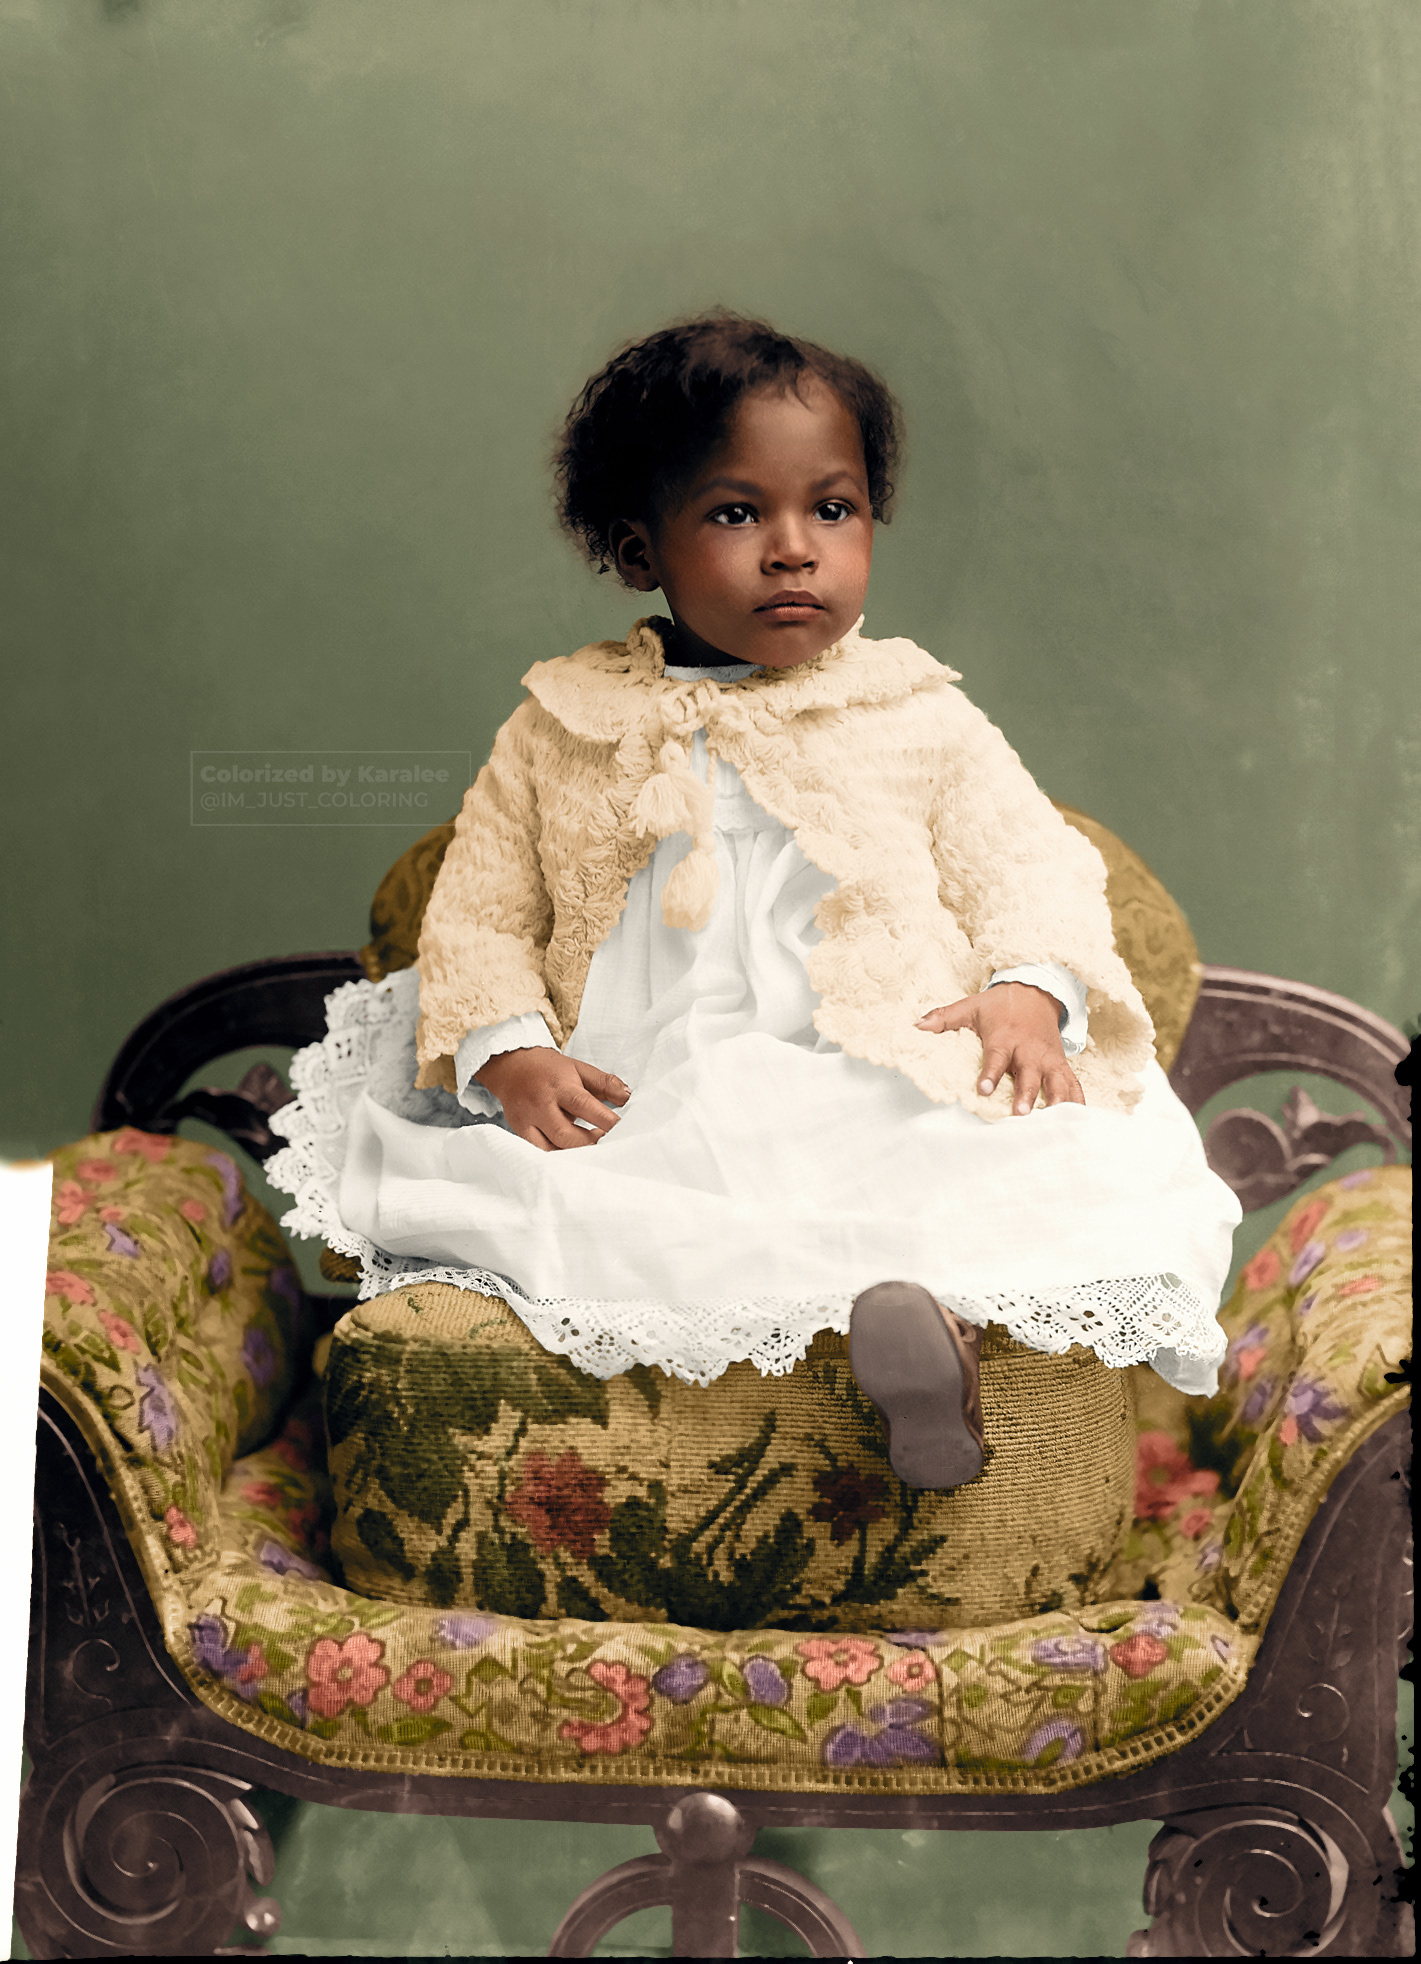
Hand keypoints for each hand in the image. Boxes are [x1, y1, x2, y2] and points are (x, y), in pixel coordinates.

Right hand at [473, 1048, 630, 1150]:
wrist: (511, 1066)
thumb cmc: (550, 1069)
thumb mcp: (579, 1068)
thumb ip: (605, 1083)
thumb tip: (629, 1097)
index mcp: (559, 1085)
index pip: (584, 1105)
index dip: (606, 1121)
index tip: (625, 1131)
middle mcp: (541, 1105)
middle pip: (567, 1134)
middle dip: (591, 1143)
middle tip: (609, 1142)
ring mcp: (527, 1120)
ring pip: (553, 1148)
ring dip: (576, 1152)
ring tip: (594, 1147)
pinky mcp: (520, 1131)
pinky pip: (541, 1151)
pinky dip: (559, 1155)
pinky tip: (574, 1152)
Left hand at [915, 983, 1084, 1114]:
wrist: (1035, 992)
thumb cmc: (998, 1005)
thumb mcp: (970, 1006)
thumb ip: (944, 1018)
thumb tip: (916, 1026)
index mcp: (1005, 1037)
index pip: (997, 1057)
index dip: (991, 1073)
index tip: (984, 1090)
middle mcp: (1029, 1050)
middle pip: (1029, 1075)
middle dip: (1027, 1094)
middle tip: (1021, 1113)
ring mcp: (1048, 1059)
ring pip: (1056, 1082)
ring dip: (1056, 1102)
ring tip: (1055, 1123)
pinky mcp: (1061, 1065)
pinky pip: (1073, 1084)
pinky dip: (1077, 1101)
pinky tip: (1078, 1120)